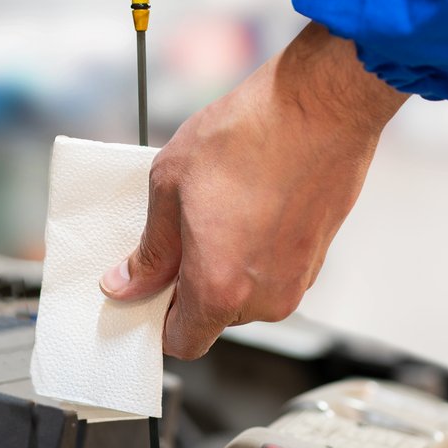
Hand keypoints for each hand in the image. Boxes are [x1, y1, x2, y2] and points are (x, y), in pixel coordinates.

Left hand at [100, 24, 406, 357]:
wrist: (319, 105)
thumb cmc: (250, 135)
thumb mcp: (170, 186)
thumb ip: (150, 249)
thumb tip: (129, 282)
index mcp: (220, 290)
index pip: (184, 342)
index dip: (160, 319)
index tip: (150, 290)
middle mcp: (265, 297)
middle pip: (216, 317)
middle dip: (194, 284)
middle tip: (183, 233)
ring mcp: (298, 279)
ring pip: (248, 293)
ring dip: (228, 265)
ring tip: (222, 210)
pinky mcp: (319, 257)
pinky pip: (275, 271)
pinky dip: (259, 250)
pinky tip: (250, 204)